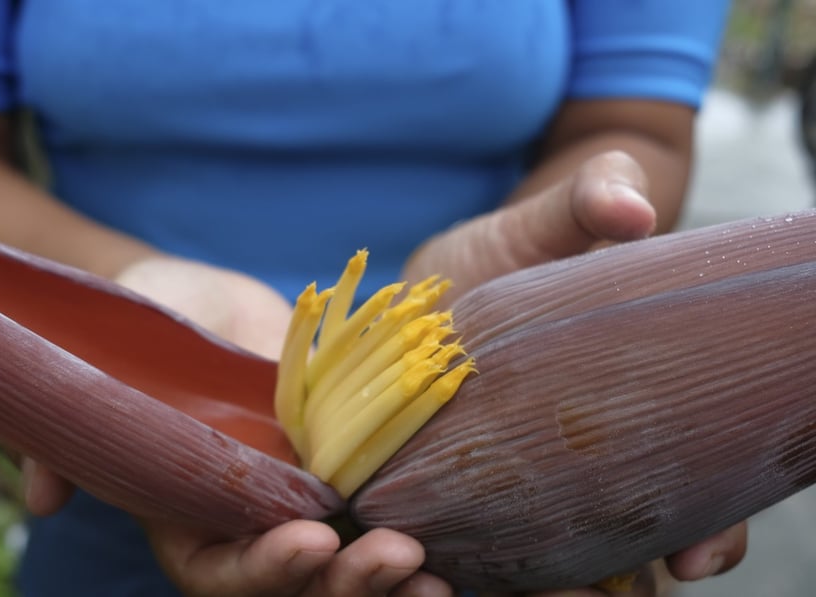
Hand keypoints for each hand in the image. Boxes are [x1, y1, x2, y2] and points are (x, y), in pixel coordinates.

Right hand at [25, 255, 454, 595]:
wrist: (212, 297)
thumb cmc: (152, 317)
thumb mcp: (110, 353)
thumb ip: (76, 423)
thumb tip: (42, 499)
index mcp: (185, 510)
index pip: (217, 570)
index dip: (260, 570)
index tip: (311, 543)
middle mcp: (245, 523)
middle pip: (290, 590)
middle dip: (341, 588)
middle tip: (394, 558)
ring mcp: (300, 505)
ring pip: (340, 577)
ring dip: (385, 586)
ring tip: (431, 576)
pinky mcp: (345, 479)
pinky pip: (378, 530)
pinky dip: (412, 555)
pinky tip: (452, 557)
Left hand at [405, 150, 748, 594]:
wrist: (454, 269)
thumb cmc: (524, 247)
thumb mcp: (557, 217)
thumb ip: (592, 199)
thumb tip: (631, 210)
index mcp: (638, 417)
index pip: (701, 495)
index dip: (713, 533)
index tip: (692, 559)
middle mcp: (585, 466)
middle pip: (625, 549)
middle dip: (614, 584)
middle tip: (588, 596)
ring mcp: (517, 482)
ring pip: (546, 565)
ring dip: (536, 588)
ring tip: (501, 587)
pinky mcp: (449, 482)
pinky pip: (462, 540)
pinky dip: (455, 556)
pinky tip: (431, 557)